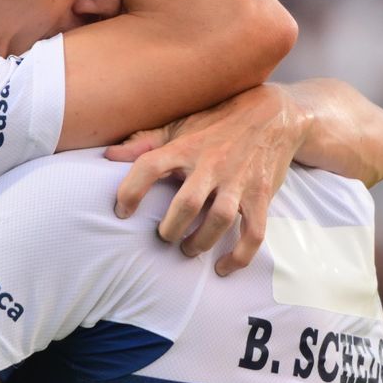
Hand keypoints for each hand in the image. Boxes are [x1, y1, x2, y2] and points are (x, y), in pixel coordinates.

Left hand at [105, 84, 307, 275]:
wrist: (274, 115)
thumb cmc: (217, 122)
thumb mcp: (181, 126)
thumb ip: (145, 142)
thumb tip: (108, 156)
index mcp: (186, 146)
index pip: (149, 166)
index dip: (130, 190)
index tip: (122, 212)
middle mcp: (212, 163)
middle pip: (186, 202)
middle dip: (171, 227)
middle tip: (163, 236)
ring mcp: (239, 181)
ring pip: (219, 219)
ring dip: (200, 242)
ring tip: (187, 248)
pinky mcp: (261, 196)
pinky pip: (254, 232)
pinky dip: (240, 256)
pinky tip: (224, 267)